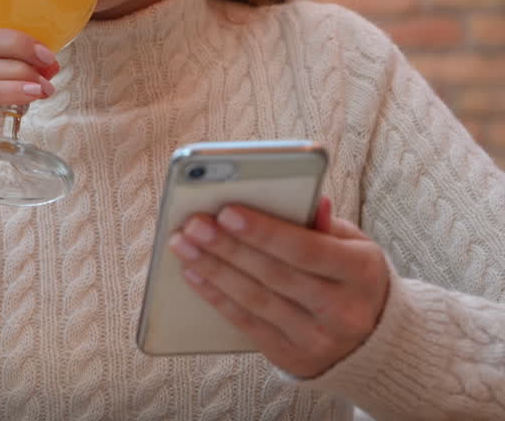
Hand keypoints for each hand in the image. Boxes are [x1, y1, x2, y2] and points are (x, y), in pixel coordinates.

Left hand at [168, 197, 390, 377]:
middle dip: (228, 247)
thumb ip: (325, 224)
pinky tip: (193, 274)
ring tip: (182, 244)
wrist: (372, 340)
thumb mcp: (353, 245)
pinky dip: (216, 297)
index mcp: (361, 272)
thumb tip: (311, 200)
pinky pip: (247, 324)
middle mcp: (343, 310)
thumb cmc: (350, 276)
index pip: (307, 249)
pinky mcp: (292, 356)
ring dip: (213, 270)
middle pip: (274, 274)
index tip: (227, 211)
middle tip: (193, 225)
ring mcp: (317, 338)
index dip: (264, 232)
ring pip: (255, 300)